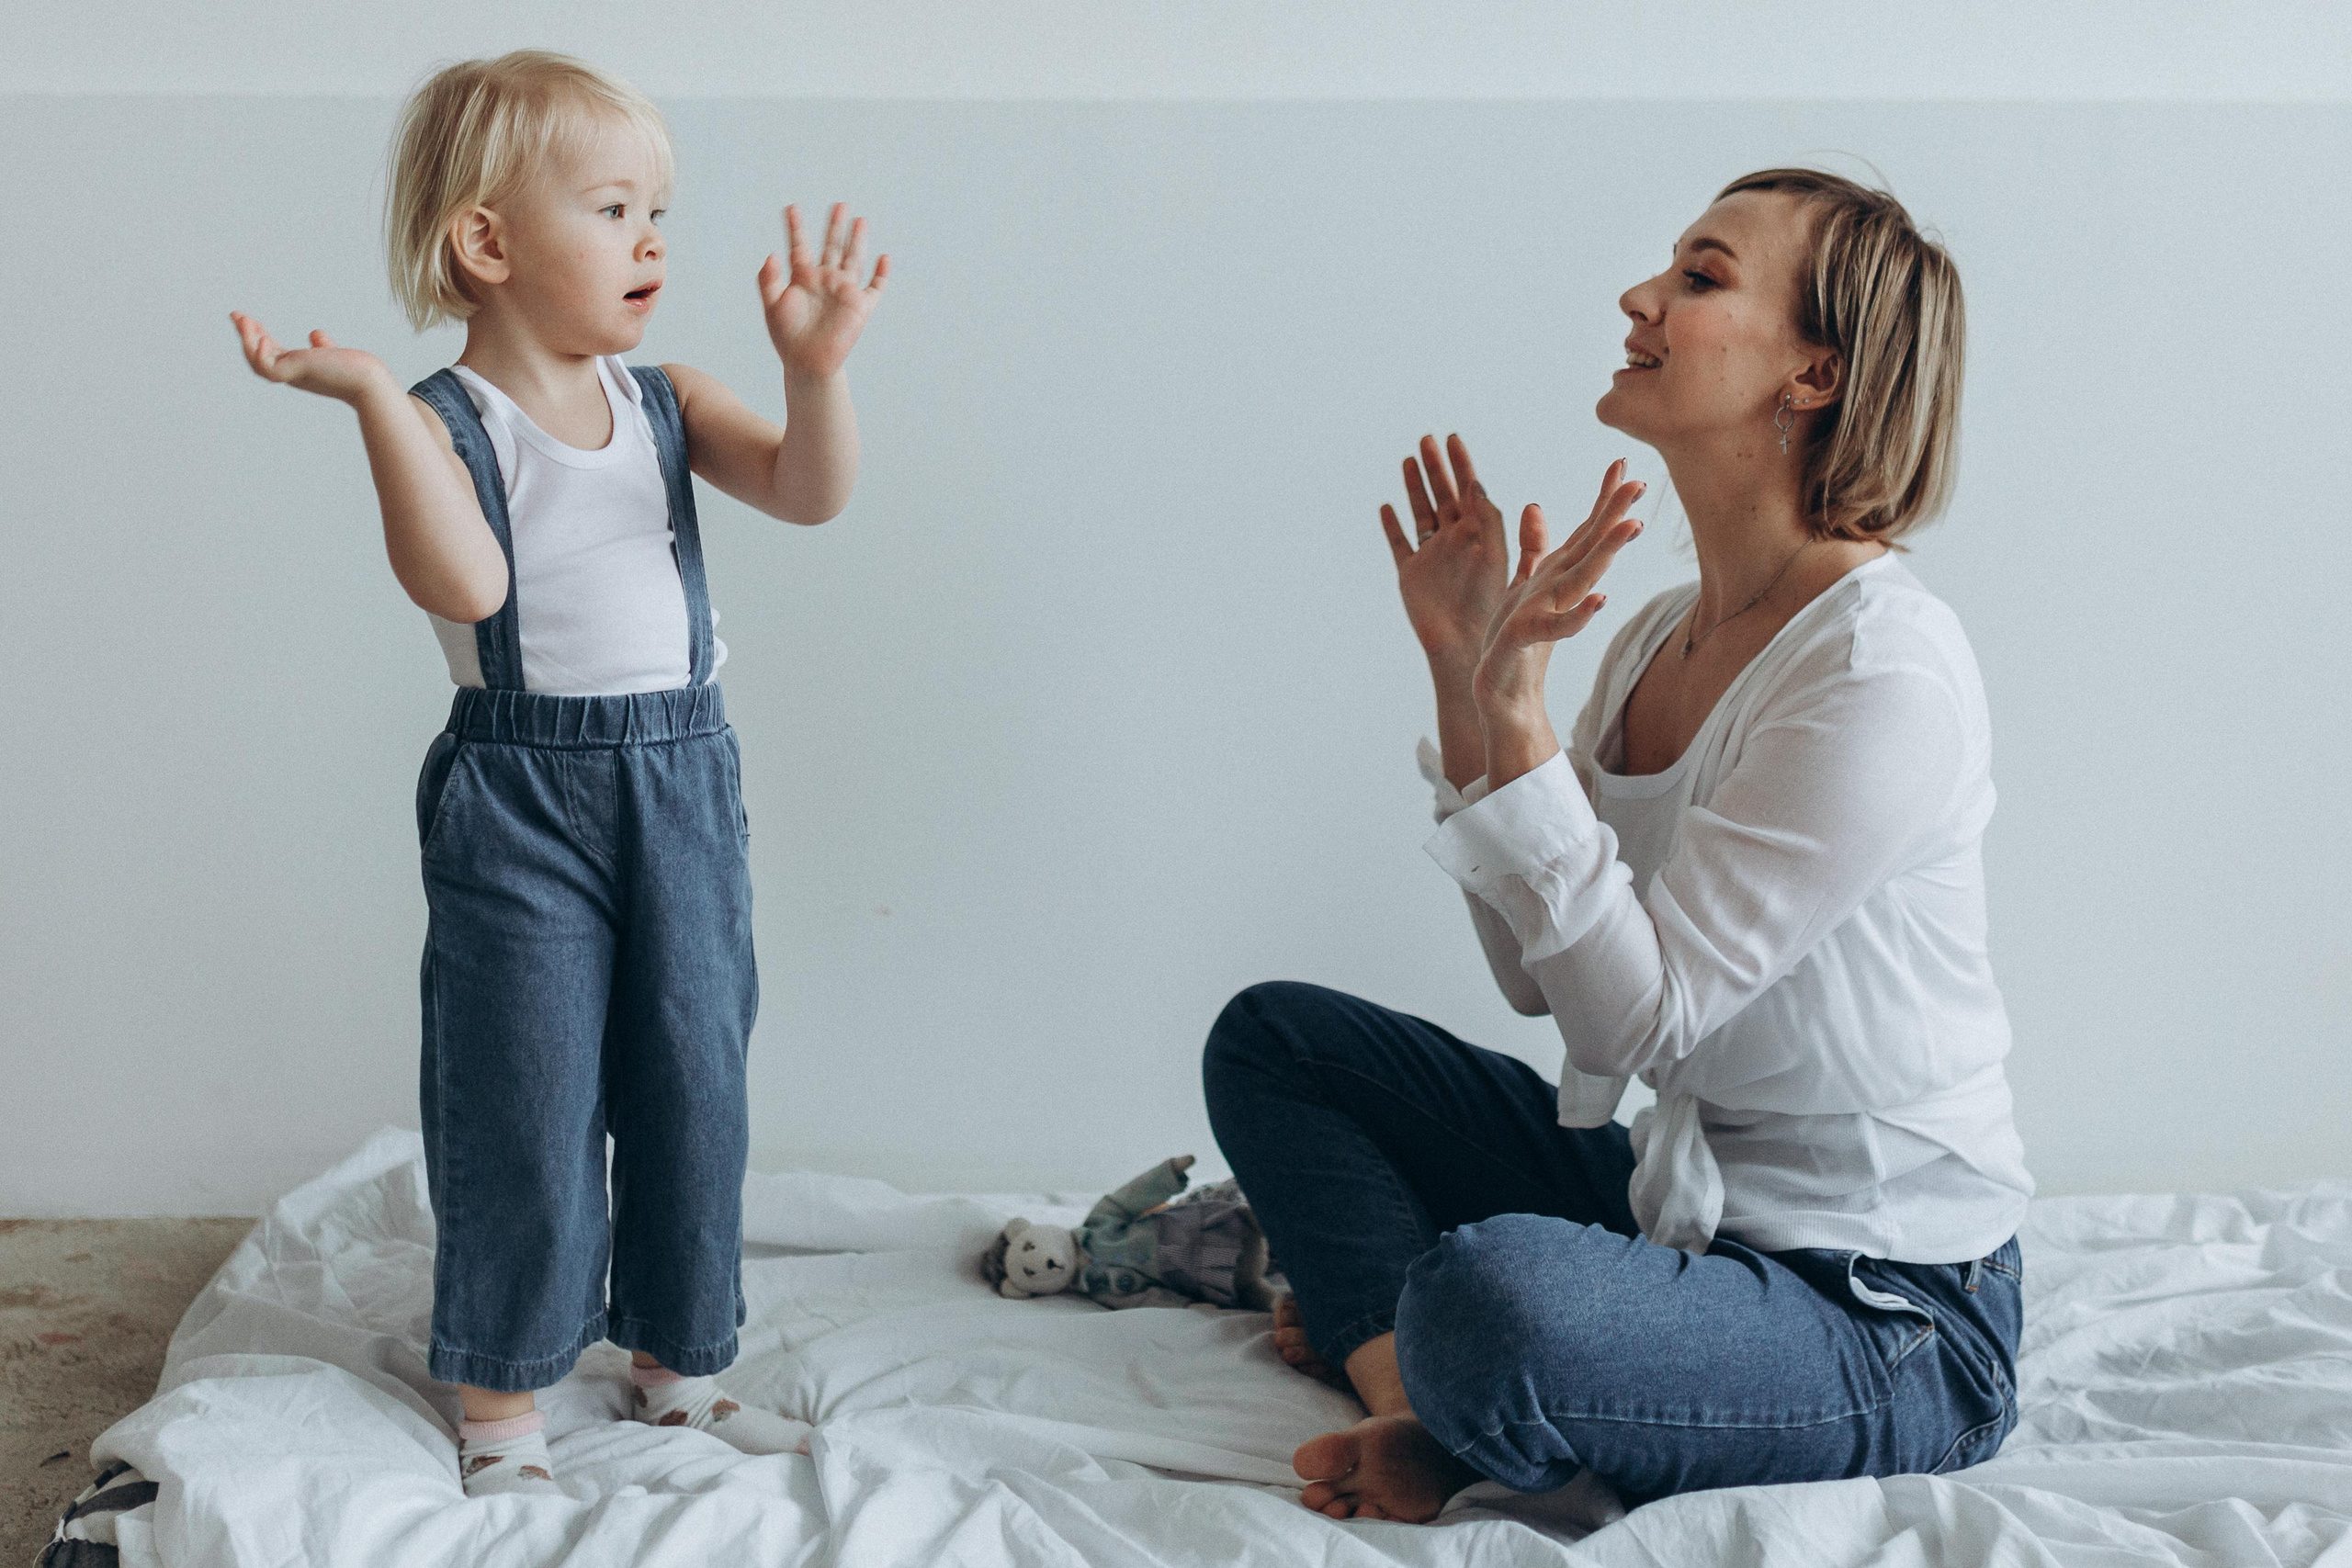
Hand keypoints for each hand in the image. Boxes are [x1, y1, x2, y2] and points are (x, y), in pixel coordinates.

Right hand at [230, 312, 393, 404]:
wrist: (370, 382)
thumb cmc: (356, 371)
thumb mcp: (333, 355)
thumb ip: (323, 347)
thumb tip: (315, 333)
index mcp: (298, 370)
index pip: (271, 353)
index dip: (257, 337)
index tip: (247, 320)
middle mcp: (292, 375)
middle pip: (259, 357)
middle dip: (246, 336)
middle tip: (236, 314)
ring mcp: (294, 376)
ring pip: (259, 363)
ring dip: (248, 341)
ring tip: (244, 320)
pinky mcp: (298, 374)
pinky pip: (270, 368)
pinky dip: (261, 355)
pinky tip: (262, 338)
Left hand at [760, 203, 888, 380]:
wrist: (808, 363)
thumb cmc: (787, 337)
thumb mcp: (772, 307)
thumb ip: (768, 281)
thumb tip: (772, 255)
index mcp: (803, 278)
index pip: (799, 246)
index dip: (796, 227)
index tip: (791, 207)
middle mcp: (825, 280)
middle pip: (831, 246)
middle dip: (835, 226)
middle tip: (839, 204)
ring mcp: (844, 291)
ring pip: (853, 259)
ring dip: (857, 241)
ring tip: (859, 220)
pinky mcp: (861, 307)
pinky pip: (875, 287)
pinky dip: (881, 274)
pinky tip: (883, 258)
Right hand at [1379, 434, 1512, 675]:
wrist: (1465, 644)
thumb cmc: (1489, 605)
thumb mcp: (1497, 558)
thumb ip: (1489, 520)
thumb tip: (1476, 483)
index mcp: (1479, 534)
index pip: (1470, 490)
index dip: (1462, 464)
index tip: (1453, 439)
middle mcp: (1455, 540)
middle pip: (1443, 495)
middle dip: (1436, 467)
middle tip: (1428, 439)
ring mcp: (1432, 556)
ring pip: (1421, 512)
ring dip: (1415, 487)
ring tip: (1408, 459)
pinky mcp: (1410, 574)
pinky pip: (1400, 543)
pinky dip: (1392, 525)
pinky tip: (1386, 507)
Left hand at [1471, 458, 1646, 714]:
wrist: (1503, 693)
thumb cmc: (1514, 640)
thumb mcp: (1522, 584)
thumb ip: (1533, 548)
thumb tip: (1534, 506)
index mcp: (1556, 574)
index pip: (1585, 530)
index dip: (1603, 498)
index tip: (1621, 462)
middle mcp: (1560, 591)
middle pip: (1592, 547)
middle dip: (1614, 515)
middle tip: (1639, 482)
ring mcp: (1551, 613)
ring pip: (1583, 578)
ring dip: (1607, 553)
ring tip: (1631, 526)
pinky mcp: (1532, 639)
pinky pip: (1559, 626)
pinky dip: (1579, 615)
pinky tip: (1599, 599)